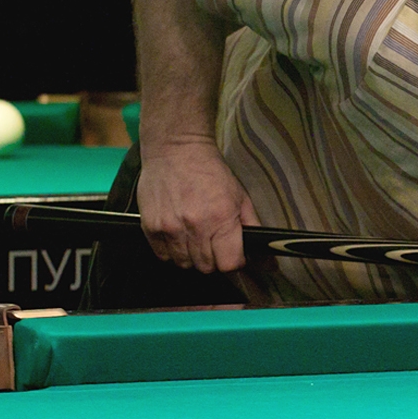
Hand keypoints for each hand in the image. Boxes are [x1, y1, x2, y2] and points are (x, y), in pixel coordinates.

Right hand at [136, 140, 258, 273]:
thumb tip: (266, 258)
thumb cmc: (210, 172)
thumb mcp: (241, 197)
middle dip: (214, 260)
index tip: (233, 257)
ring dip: (192, 257)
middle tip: (214, 244)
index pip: (229, 264)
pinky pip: (163, 256)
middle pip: (206, 267)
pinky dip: (172, 252)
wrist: (176, 150)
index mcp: (221, 218)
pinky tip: (178, 236)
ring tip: (195, 238)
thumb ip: (251, 228)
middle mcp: (195, 226)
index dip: (233, 263)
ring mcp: (170, 228)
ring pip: (184, 264)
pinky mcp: (150, 227)